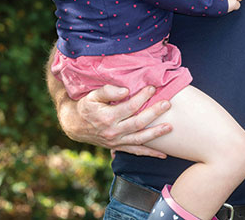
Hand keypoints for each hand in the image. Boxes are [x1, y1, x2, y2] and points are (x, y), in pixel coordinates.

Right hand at [47, 58, 172, 156]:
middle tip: (167, 104)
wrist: (74, 125)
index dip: (142, 97)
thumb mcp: (92, 95)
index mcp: (107, 117)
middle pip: (138, 123)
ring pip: (139, 139)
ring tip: (170, 127)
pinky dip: (150, 153)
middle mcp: (113, 131)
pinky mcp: (118, 147)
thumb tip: (126, 91)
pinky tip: (163, 154)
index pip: (130, 107)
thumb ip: (108, 91)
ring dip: (156, 134)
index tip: (153, 88)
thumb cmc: (86, 107)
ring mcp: (116, 141)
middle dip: (154, 113)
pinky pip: (136, 152)